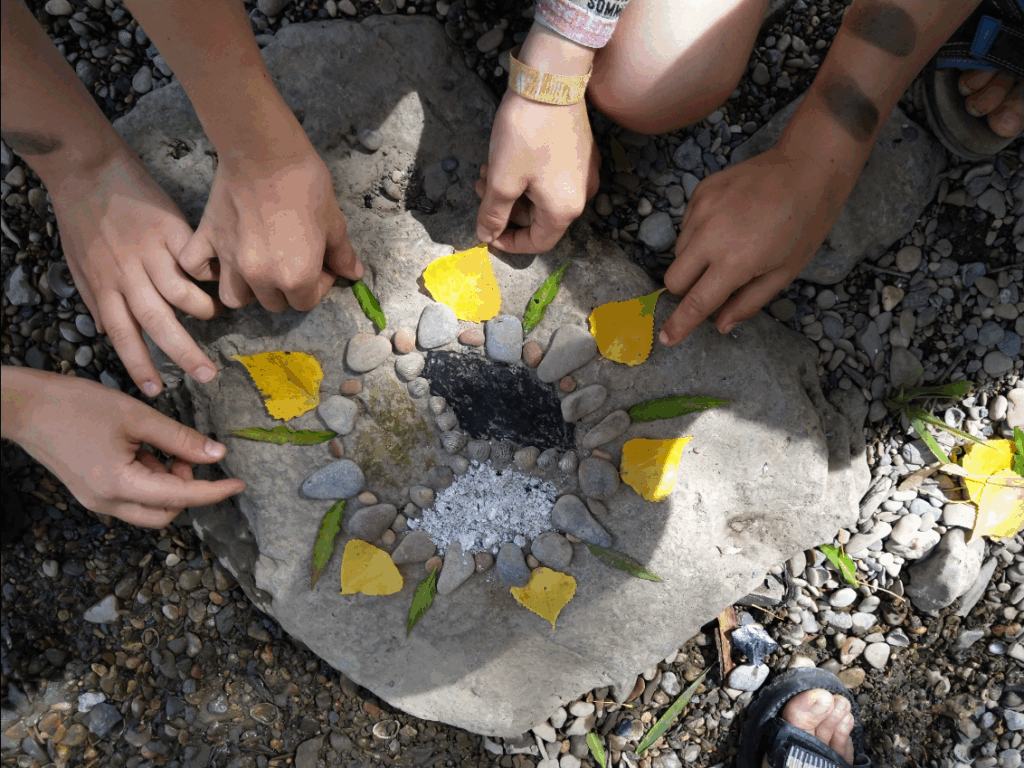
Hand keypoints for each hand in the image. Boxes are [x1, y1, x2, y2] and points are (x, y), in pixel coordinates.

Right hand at [2, 368, 244, 527]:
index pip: (181, 496)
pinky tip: (143, 449)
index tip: (239, 483)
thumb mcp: (136, 417)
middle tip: (188, 455)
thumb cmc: (75, 406)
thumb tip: (216, 454)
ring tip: (161, 445)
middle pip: (165, 512)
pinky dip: (148, 478)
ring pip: (149, 506)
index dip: (214, 491)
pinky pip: (131, 496)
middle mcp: (107, 503)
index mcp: (120, 485)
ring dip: (166, 483)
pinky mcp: (91, 492)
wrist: (24, 407)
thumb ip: (180, 438)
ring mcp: (96, 500)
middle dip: (187, 488)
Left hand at [52, 152, 219, 396]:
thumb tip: (104, 330)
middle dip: (183, 353)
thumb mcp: (77, 262)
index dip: (139, 364)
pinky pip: (196, 260)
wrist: (87, 168)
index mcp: (105, 285)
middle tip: (207, 375)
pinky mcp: (171, 229)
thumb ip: (95, 297)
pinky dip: (209, 272)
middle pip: (157, 323)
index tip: (156, 390)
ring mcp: (151, 252)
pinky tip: (220, 277)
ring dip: (202, 310)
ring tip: (217, 316)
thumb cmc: (80, 216)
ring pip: (181, 293)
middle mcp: (128, 275)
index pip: (123, 335)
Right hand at [178, 147, 362, 311]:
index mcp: (296, 277)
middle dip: (287, 289)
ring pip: (234, 298)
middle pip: (273, 304)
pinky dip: (204, 270)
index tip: (321, 263)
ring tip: (259, 269)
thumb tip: (354, 274)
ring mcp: (229, 260)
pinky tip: (220, 261)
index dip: (319, 285)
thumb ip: (342, 255)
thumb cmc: (306, 186)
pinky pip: (194, 267)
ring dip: (248, 291)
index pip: (306, 302)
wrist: (265, 153)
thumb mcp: (334, 223)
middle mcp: (260, 278)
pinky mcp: (207, 238)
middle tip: (294, 260)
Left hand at [475, 91, 599, 252]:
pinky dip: (528, 175)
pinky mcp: (582, 153)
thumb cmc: (526, 133)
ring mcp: (585, 172)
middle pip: (539, 218)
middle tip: (480, 188)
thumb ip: (493, 213)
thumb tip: (486, 236)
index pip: (538, 243)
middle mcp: (582, 195)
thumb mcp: (501, 179)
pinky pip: (553, 177)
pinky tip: (507, 157)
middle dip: (506, 208)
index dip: (509, 243)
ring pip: (543, 195)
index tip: (487, 232)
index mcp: (564, 209)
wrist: (551, 80)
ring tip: (486, 169)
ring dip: (513, 189)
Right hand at [659, 146, 848, 345]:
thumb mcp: (784, 272)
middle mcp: (711, 236)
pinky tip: (727, 224)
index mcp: (735, 262)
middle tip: (711, 283)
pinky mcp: (700, 192)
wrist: (807, 166)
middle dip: (686, 290)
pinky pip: (686, 225)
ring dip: (694, 260)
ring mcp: (702, 210)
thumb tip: (721, 325)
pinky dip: (699, 234)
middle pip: (673, 279)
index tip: (667, 338)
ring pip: (678, 251)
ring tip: (727, 246)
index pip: (695, 302)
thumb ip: (748, 302)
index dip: (679, 324)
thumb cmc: (804, 223)